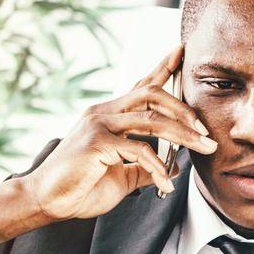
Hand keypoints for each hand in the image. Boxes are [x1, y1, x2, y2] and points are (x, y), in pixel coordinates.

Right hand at [19, 44, 216, 222]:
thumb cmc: (80, 188)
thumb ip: (146, 168)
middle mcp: (104, 113)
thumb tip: (174, 167)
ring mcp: (99, 125)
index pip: (140, 86)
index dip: (162, 68)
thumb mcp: (123, 177)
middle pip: (152, 94)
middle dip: (183, 109)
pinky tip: (167, 184)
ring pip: (151, 119)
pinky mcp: (96, 142)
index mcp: (109, 116)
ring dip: (183, 134)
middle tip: (206, 130)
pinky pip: (139, 149)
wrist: (48, 202)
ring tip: (204, 147)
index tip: (180, 52)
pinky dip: (158, 167)